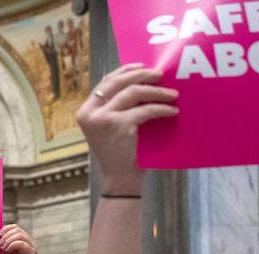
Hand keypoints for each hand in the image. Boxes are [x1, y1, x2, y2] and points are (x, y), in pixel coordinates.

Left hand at [0, 224, 36, 253]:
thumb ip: (0, 245)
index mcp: (21, 240)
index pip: (15, 227)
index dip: (6, 228)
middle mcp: (27, 242)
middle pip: (17, 230)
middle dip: (6, 234)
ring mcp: (31, 247)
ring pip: (20, 235)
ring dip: (8, 240)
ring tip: (2, 248)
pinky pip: (22, 244)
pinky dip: (13, 245)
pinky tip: (7, 250)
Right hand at [76, 63, 177, 195]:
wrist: (119, 181)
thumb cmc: (119, 155)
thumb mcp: (110, 128)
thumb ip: (116, 108)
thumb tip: (140, 82)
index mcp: (86, 111)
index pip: (106, 82)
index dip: (125, 71)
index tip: (143, 66)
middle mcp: (91, 113)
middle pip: (119, 82)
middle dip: (143, 75)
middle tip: (161, 75)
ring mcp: (104, 118)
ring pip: (134, 92)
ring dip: (157, 91)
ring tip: (172, 94)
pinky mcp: (119, 125)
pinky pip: (145, 110)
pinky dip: (161, 109)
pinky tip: (172, 111)